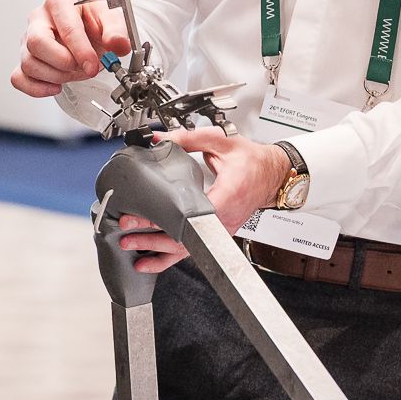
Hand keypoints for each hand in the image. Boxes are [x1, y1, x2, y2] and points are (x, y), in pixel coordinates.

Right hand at [10, 0, 130, 97]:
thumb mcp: (110, 17)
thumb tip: (118, 44)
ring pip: (29, 63)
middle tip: (83, 69)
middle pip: (37, 43)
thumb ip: (116, 29)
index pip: (66, 28)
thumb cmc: (93, 20)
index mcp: (59, 2)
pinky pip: (19, 78)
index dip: (81, 51)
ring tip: (75, 73)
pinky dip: (36, 88)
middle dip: (63, 62)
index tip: (92, 65)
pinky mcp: (24, 58)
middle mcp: (38, 19)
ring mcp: (27, 39)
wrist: (87, 26)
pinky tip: (56, 86)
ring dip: (56, 76)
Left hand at [112, 128, 293, 274]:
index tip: (141, 217)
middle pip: (183, 236)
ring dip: (157, 250)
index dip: (163, 218)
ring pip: (186, 248)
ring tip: (132, 248)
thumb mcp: (222, 142)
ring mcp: (220, 230)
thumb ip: (188, 139)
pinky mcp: (217, 233)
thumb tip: (159, 139)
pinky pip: (192, 249)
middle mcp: (223, 219)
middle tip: (128, 231)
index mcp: (225, 197)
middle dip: (152, 236)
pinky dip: (169, 256)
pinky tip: (151, 261)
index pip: (189, 214)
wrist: (273, 175)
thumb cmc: (253, 162)